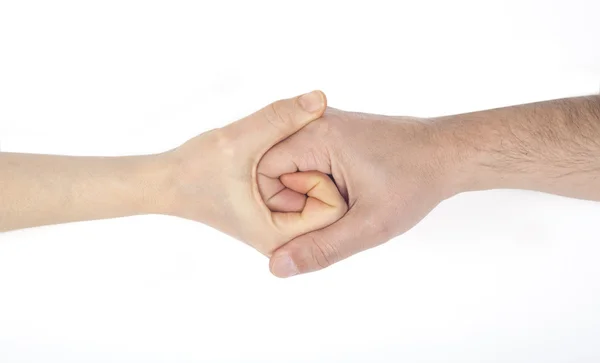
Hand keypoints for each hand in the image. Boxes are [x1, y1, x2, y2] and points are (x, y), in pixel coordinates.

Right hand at [160, 91, 347, 255]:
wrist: (167, 184)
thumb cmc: (194, 168)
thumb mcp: (239, 140)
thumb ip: (280, 119)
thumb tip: (319, 96)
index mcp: (279, 235)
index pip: (333, 207)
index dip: (318, 176)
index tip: (285, 162)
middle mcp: (284, 237)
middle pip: (329, 200)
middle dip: (312, 170)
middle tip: (271, 159)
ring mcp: (280, 225)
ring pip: (317, 191)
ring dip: (304, 165)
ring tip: (268, 159)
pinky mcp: (276, 212)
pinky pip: (304, 186)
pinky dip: (296, 166)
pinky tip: (268, 158)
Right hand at [258, 108, 460, 275]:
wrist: (448, 152)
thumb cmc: (415, 181)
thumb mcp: (370, 225)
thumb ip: (322, 247)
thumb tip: (277, 266)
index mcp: (315, 137)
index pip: (261, 173)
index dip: (277, 206)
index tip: (312, 220)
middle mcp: (313, 124)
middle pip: (271, 170)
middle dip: (292, 202)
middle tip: (331, 215)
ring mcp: (323, 126)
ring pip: (288, 168)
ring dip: (306, 195)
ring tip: (341, 204)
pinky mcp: (333, 134)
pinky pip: (305, 162)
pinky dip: (315, 185)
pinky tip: (341, 195)